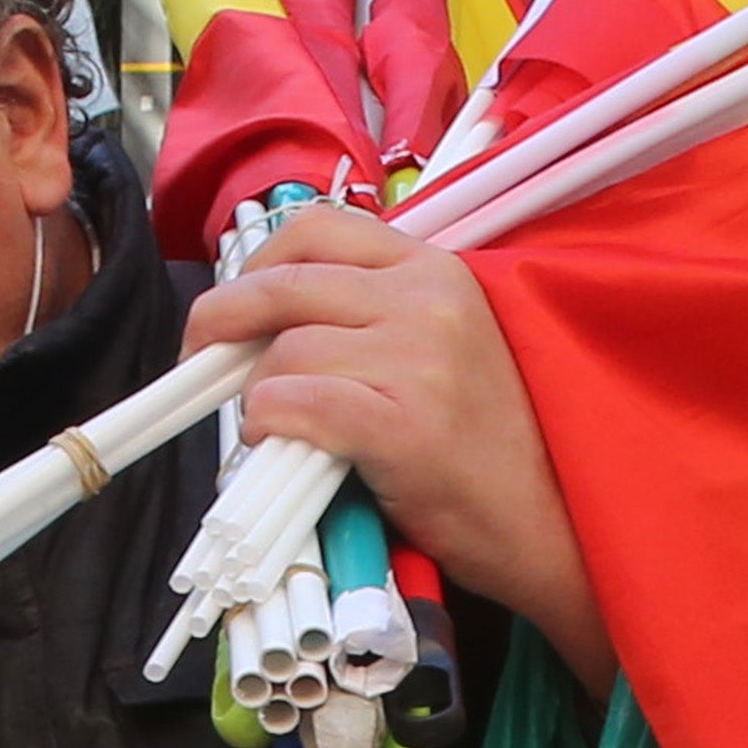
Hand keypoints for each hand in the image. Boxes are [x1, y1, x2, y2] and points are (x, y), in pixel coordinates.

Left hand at [194, 206, 608, 688]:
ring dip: (257, 396)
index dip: (257, 264)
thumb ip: (370, 316)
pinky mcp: (402, 423)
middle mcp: (426, 299)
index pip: (318, 228)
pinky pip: (293, 403)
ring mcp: (417, 357)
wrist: (548, 518)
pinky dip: (267, 427)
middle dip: (220, 323)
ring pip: (283, 353)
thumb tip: (259, 322)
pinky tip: (281, 448)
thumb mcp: (441, 347)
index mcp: (435, 268)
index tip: (234, 304)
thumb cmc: (483, 443)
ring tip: (274, 430)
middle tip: (199, 361)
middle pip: (282, 286)